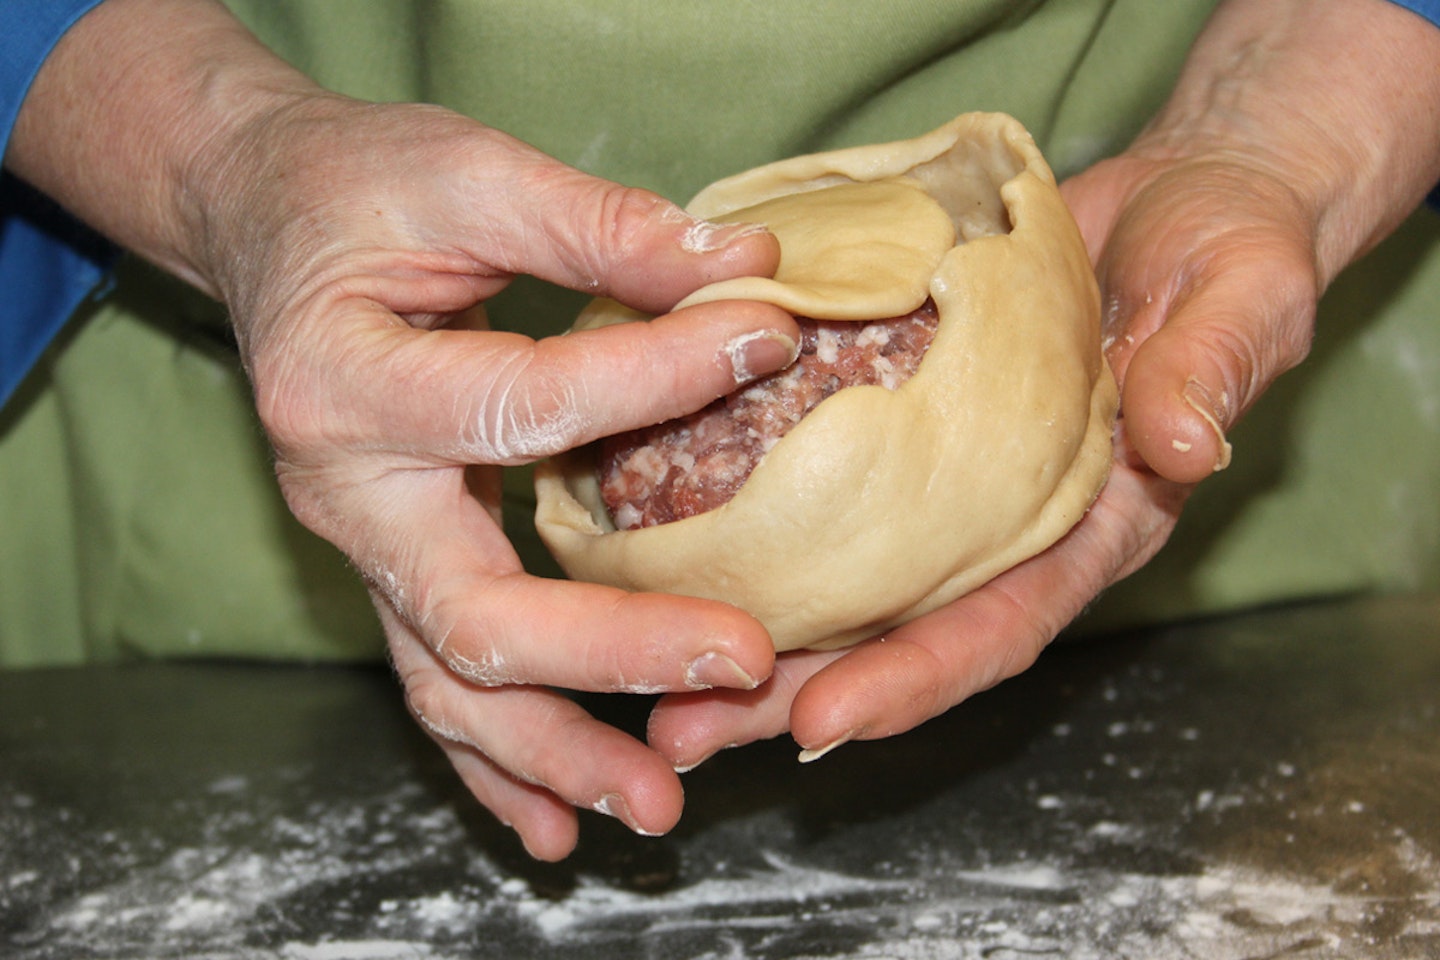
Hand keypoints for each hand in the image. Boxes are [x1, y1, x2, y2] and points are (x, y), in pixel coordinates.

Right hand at [11, 1, 801, 859]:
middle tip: (742, 663)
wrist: (264, 222)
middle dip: (617, 649)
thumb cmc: (359, 190)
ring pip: (451, 684)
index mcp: (348, 380)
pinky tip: (556, 825)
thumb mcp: (464, 171)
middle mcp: (343, 492)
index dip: (658, 380)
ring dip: (557, 753)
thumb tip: (744, 268)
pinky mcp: (393, 571)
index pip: (526, 406)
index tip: (768, 344)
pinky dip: (496, 764)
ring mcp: (362, 549)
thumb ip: (593, 224)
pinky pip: (438, 685)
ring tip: (658, 804)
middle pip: (476, 610)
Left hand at [647, 0, 1439, 769]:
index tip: (822, 726)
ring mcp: (944, 476)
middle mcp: (1005, 522)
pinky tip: (664, 533)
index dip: (916, 679)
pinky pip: (819, 476)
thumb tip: (1182, 442)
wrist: (1177, 199)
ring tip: (648, 676)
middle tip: (689, 733)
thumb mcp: (1242, 294)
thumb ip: (1213, 366)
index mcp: (1091, 526)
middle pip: (894, 627)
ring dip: (746, 622)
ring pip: (838, 570)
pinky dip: (747, 513)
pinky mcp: (898, 415)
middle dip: (793, 690)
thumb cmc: (1227, 250)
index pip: (1003, 624)